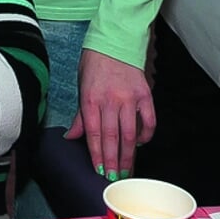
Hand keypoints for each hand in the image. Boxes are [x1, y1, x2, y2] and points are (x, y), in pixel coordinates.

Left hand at [63, 49, 154, 178]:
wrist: (114, 40)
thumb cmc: (94, 64)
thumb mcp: (81, 87)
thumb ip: (80, 115)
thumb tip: (71, 137)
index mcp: (90, 99)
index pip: (93, 134)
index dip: (97, 155)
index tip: (100, 170)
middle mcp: (110, 100)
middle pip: (111, 137)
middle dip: (113, 161)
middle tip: (115, 178)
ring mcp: (129, 97)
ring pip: (129, 133)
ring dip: (128, 154)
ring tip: (127, 170)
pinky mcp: (145, 94)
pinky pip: (148, 120)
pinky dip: (146, 134)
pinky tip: (141, 143)